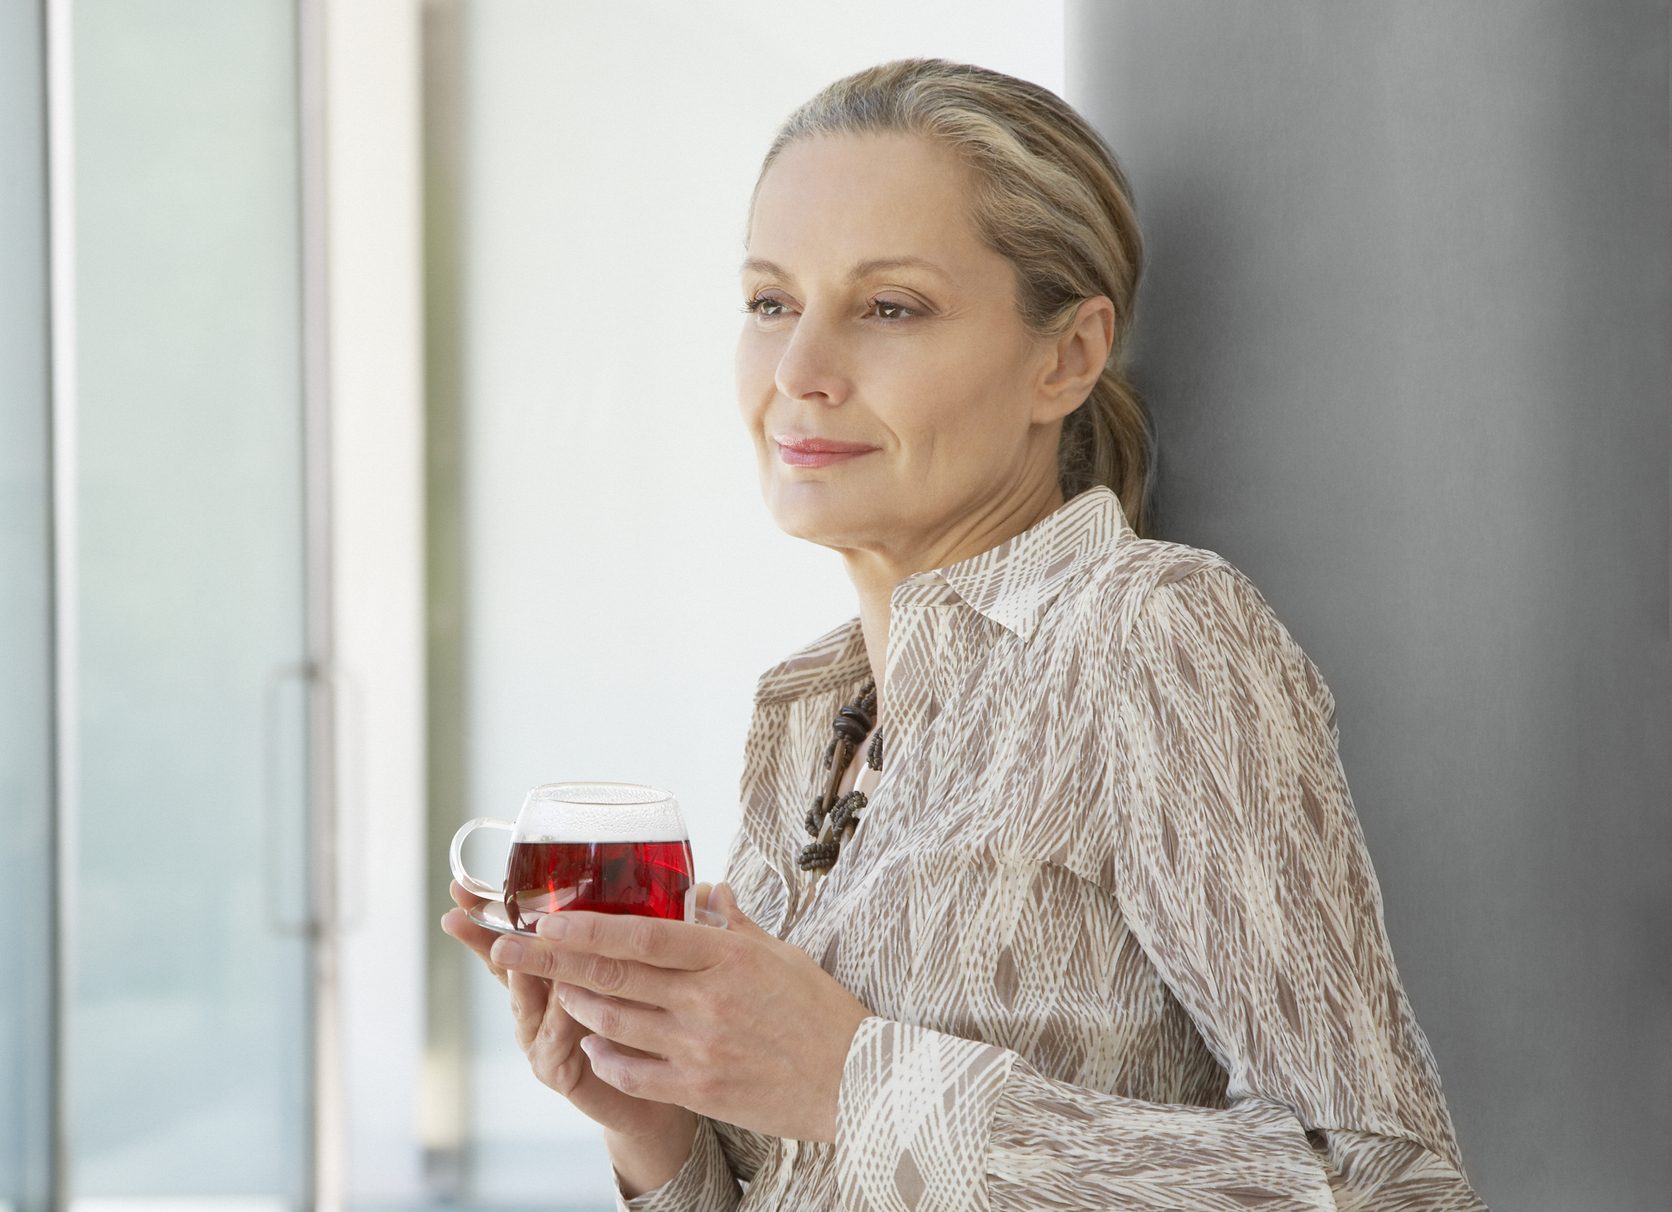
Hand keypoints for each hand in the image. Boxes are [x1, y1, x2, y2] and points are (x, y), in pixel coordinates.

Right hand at [440, 880, 697, 1141]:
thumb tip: (686, 881)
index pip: (514, 938)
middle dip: (484, 937)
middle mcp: (538, 1006)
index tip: (460, 888)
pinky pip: (553, 1040)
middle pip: (504, 967)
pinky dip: (560, 1016)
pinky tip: (566, 995)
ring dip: (523, 972)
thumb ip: (640, 928)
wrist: (663, 1089)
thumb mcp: (641, 964)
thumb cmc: (650, 1019)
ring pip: (525, 1001)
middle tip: (462, 911)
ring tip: (515, 945)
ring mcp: (541, 1040)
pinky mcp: (558, 1072)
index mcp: (551, 975)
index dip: (487, 914)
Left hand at [488, 882, 874, 1143]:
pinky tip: (592, 1041)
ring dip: (577, 1005)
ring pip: (614, 1022)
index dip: (585, 928)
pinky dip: (604, 1054)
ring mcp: (699, 1047)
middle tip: (509, 950)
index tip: (545, 921)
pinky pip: (632, 1071)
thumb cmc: (822, 1012)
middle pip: (612, 976)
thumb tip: (708, 891)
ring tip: (557, 990)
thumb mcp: (782, 955)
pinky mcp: (700, 1088)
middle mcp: (706, 999)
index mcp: (725, 957)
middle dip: (551, 962)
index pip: (641, 935)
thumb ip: (735, 925)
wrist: (857, 1081)